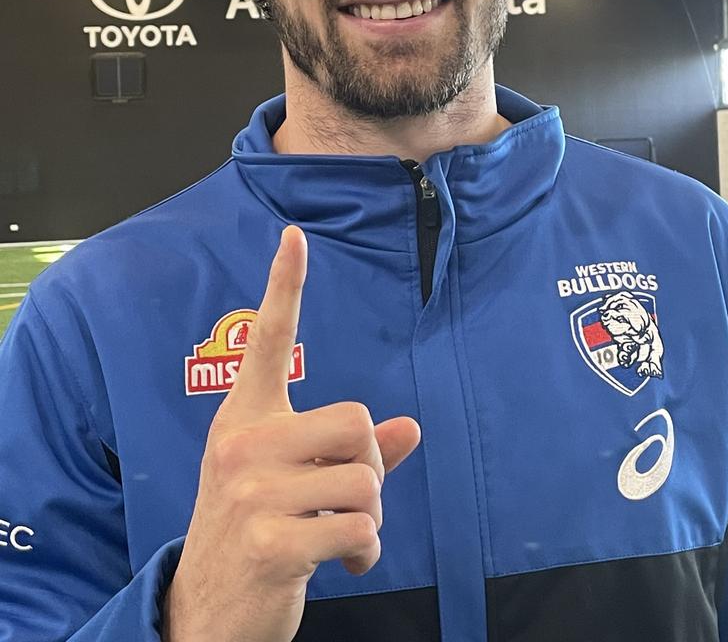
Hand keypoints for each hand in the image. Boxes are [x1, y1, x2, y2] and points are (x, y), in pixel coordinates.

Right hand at [163, 226, 420, 641]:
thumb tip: (409, 428)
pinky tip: (343, 564)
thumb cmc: (255, 529)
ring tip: (340, 535)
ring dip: (370, 517)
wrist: (204, 608)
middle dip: (371, 467)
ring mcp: (251, 491)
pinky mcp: (268, 541)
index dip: (284, 286)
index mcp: (245, 418)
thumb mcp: (290, 480)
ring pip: (367, 481)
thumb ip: (346, 452)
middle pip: (357, 423)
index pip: (268, 340)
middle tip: (348, 497)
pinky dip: (366, 552)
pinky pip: (360, 528)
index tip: (296, 236)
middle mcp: (242, 443)